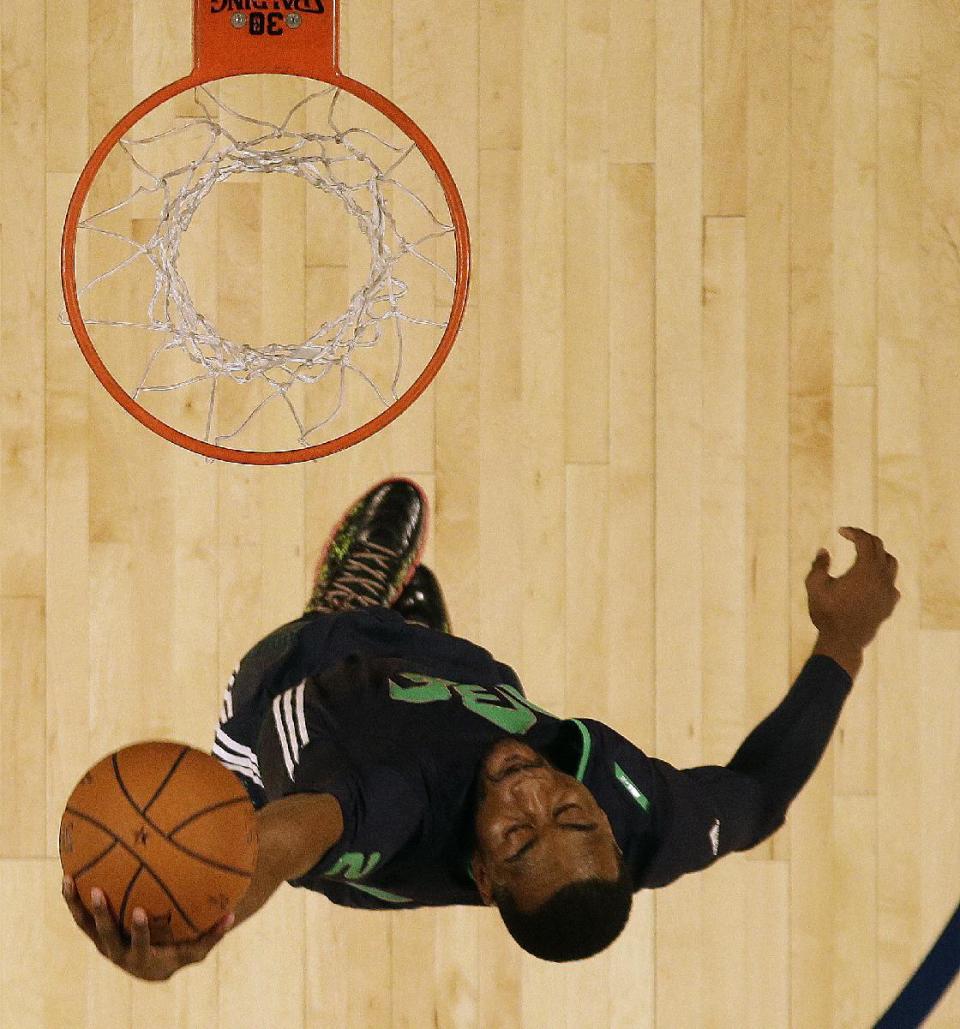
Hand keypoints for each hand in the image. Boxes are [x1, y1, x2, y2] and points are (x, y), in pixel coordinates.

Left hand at [62, 877, 234, 981]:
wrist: (150, 969)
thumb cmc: (177, 954)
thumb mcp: (196, 949)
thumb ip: (213, 934)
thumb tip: (233, 914)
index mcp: (143, 957)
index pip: (139, 945)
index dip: (138, 931)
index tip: (138, 911)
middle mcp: (119, 952)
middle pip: (106, 935)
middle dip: (101, 915)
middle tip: (98, 891)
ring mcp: (104, 943)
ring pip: (86, 926)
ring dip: (77, 905)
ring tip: (69, 880)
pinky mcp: (95, 934)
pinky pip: (81, 916)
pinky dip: (74, 898)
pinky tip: (69, 874)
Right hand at [805, 527, 900, 648]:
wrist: (843, 642)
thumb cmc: (827, 613)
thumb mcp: (815, 586)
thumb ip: (819, 565)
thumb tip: (824, 550)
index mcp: (865, 570)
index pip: (865, 541)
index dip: (853, 532)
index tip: (840, 531)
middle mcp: (882, 578)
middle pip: (880, 548)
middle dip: (865, 539)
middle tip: (851, 536)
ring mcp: (888, 592)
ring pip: (891, 563)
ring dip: (878, 554)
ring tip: (863, 554)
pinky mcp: (889, 604)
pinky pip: (891, 583)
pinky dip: (882, 575)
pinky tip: (870, 580)